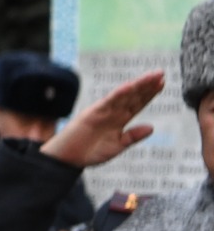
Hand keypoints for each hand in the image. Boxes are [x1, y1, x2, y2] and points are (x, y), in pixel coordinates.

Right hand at [41, 70, 162, 168]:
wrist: (69, 158)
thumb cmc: (90, 152)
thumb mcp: (117, 146)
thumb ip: (133, 136)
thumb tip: (151, 127)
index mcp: (120, 120)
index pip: (137, 104)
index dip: (149, 94)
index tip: (162, 83)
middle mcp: (113, 112)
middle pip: (133, 96)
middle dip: (147, 85)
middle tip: (161, 73)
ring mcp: (103, 111)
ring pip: (124, 95)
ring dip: (138, 85)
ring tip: (152, 76)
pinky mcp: (93, 112)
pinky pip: (108, 101)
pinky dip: (119, 93)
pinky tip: (130, 86)